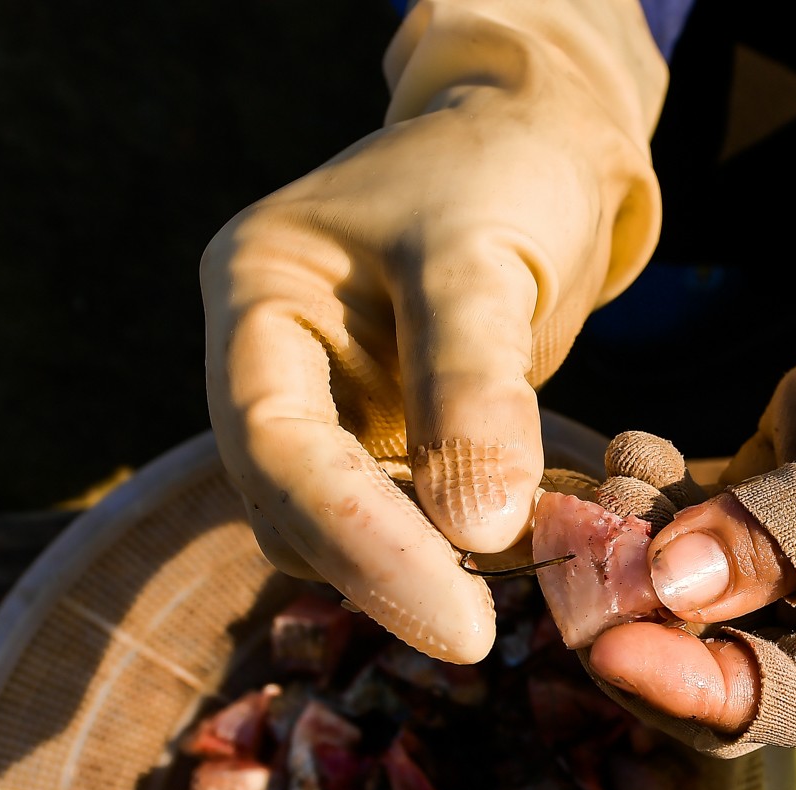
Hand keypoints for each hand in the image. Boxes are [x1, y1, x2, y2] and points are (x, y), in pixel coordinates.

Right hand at [202, 0, 663, 662]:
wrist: (539, 147)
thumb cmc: (503, 173)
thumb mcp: (482, 260)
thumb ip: (474, 386)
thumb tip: (475, 532)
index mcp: (256, 295)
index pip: (277, 443)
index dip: (355, 540)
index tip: (450, 618)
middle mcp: (272, 364)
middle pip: (294, 503)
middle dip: (385, 572)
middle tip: (479, 635)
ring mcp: (326, 408)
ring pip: (346, 528)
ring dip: (424, 571)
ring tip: (521, 590)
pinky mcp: (386, 443)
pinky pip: (408, 520)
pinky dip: (463, 550)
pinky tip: (526, 562)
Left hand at [586, 215, 795, 752]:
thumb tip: (670, 588)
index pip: (791, 705)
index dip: (692, 689)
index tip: (605, 644)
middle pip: (720, 668)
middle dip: (638, 617)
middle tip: (579, 548)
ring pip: (686, 603)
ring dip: (629, 549)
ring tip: (609, 475)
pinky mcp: (766, 512)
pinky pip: (682, 535)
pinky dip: (643, 501)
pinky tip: (633, 449)